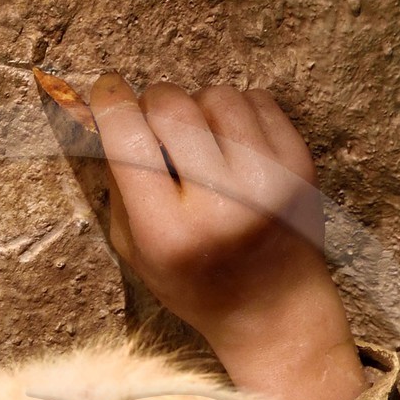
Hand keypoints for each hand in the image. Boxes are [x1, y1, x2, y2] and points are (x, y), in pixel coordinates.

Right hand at [43, 73, 366, 399]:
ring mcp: (268, 181)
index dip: (110, 101)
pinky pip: (256, 100)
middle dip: (152, 102)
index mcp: (168, 232)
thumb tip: (100, 107)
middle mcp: (221, 203)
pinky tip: (232, 146)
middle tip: (153, 123)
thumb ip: (116, 181)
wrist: (274, 311)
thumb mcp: (136, 249)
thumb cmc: (194, 281)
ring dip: (197, 107)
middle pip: (171, 105)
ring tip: (199, 141)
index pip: (127, 137)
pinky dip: (236, 112)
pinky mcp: (299, 166)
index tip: (107, 89)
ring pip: (215, 95)